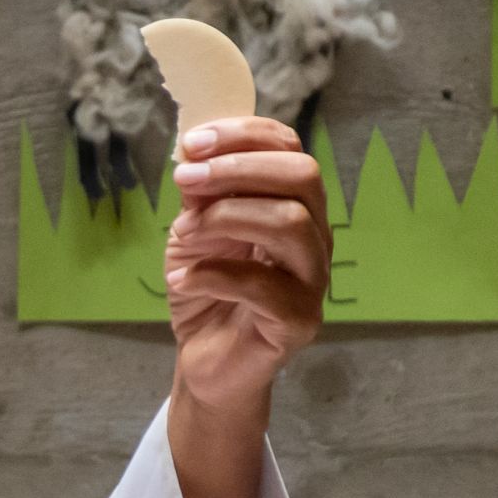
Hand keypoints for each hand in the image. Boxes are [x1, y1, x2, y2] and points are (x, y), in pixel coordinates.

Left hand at [163, 115, 328, 415]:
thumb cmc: (207, 290)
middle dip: (237, 169)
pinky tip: (182, 279)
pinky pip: (263, 286)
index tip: (191, 145)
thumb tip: (194, 157)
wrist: (206, 360)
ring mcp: (313, 278)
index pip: (289, 149)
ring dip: (225, 218)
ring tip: (182, 235)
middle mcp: (315, 235)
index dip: (242, 137)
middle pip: (302, 176)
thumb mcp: (194, 233)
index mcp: (295, 204)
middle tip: (183, 181)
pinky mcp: (299, 320)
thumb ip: (200, 197)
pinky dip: (213, 275)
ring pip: (291, 222)